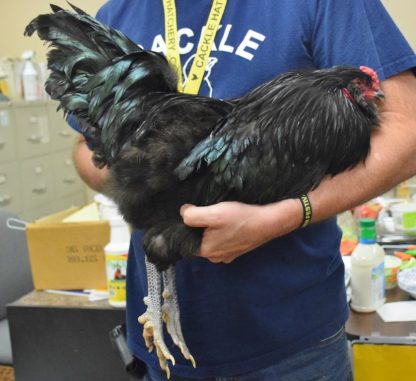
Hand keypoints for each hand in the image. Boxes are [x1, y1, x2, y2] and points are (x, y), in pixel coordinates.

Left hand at [180, 199, 302, 263]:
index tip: (193, 213)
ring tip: (219, 216)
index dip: (186, 226)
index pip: (186, 240)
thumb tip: (183, 213)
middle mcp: (215, 257)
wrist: (269, 222)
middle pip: (198, 239)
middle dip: (199, 227)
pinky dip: (223, 232)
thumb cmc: (240, 219)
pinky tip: (229, 222)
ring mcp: (227, 255)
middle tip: (207, 212)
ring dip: (212, 229)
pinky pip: (222, 240)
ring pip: (210, 239)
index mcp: (206, 251)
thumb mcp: (213, 213)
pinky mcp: (237, 250)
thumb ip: (192, 215)